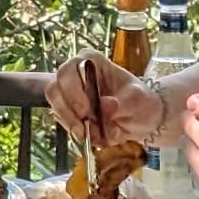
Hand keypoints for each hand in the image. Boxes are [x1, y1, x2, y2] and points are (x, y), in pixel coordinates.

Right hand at [47, 56, 165, 153]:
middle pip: (54, 90)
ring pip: (57, 110)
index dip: (72, 92)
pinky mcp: (70, 114)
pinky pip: (65, 125)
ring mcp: (70, 95)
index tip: (86, 111)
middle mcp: (75, 75)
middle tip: (84, 129)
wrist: (143, 118)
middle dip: (68, 113)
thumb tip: (105, 105)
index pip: (68, 71)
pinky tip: (100, 136)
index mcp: (90, 62)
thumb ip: (123, 101)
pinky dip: (81, 135)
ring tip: (96, 136)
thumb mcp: (138, 99)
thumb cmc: (141, 100)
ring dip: (74, 126)